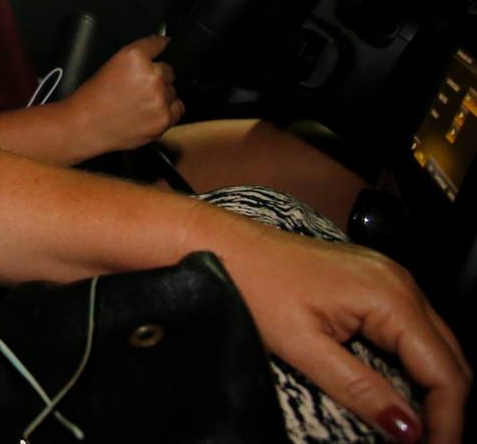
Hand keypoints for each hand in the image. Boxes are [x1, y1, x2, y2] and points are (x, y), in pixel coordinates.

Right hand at [63, 35, 181, 151]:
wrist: (86, 125)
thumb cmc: (92, 97)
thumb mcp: (110, 65)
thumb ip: (137, 57)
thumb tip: (159, 49)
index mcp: (135, 57)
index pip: (158, 43)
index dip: (160, 45)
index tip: (163, 44)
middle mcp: (152, 75)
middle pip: (168, 70)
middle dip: (157, 76)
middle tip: (138, 86)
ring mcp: (160, 98)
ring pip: (173, 90)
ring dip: (162, 94)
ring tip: (140, 102)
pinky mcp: (164, 118)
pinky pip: (178, 108)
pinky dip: (168, 109)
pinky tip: (150, 111)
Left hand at [215, 218, 470, 443]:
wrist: (219, 243)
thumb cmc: (251, 282)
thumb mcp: (303, 346)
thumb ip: (360, 388)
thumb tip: (406, 428)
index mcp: (389, 296)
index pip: (444, 370)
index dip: (447, 419)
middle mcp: (398, 281)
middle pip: (448, 358)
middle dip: (446, 407)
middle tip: (429, 443)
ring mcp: (387, 277)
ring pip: (434, 343)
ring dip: (431, 386)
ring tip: (415, 425)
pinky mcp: (372, 280)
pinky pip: (411, 328)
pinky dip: (412, 362)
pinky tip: (396, 387)